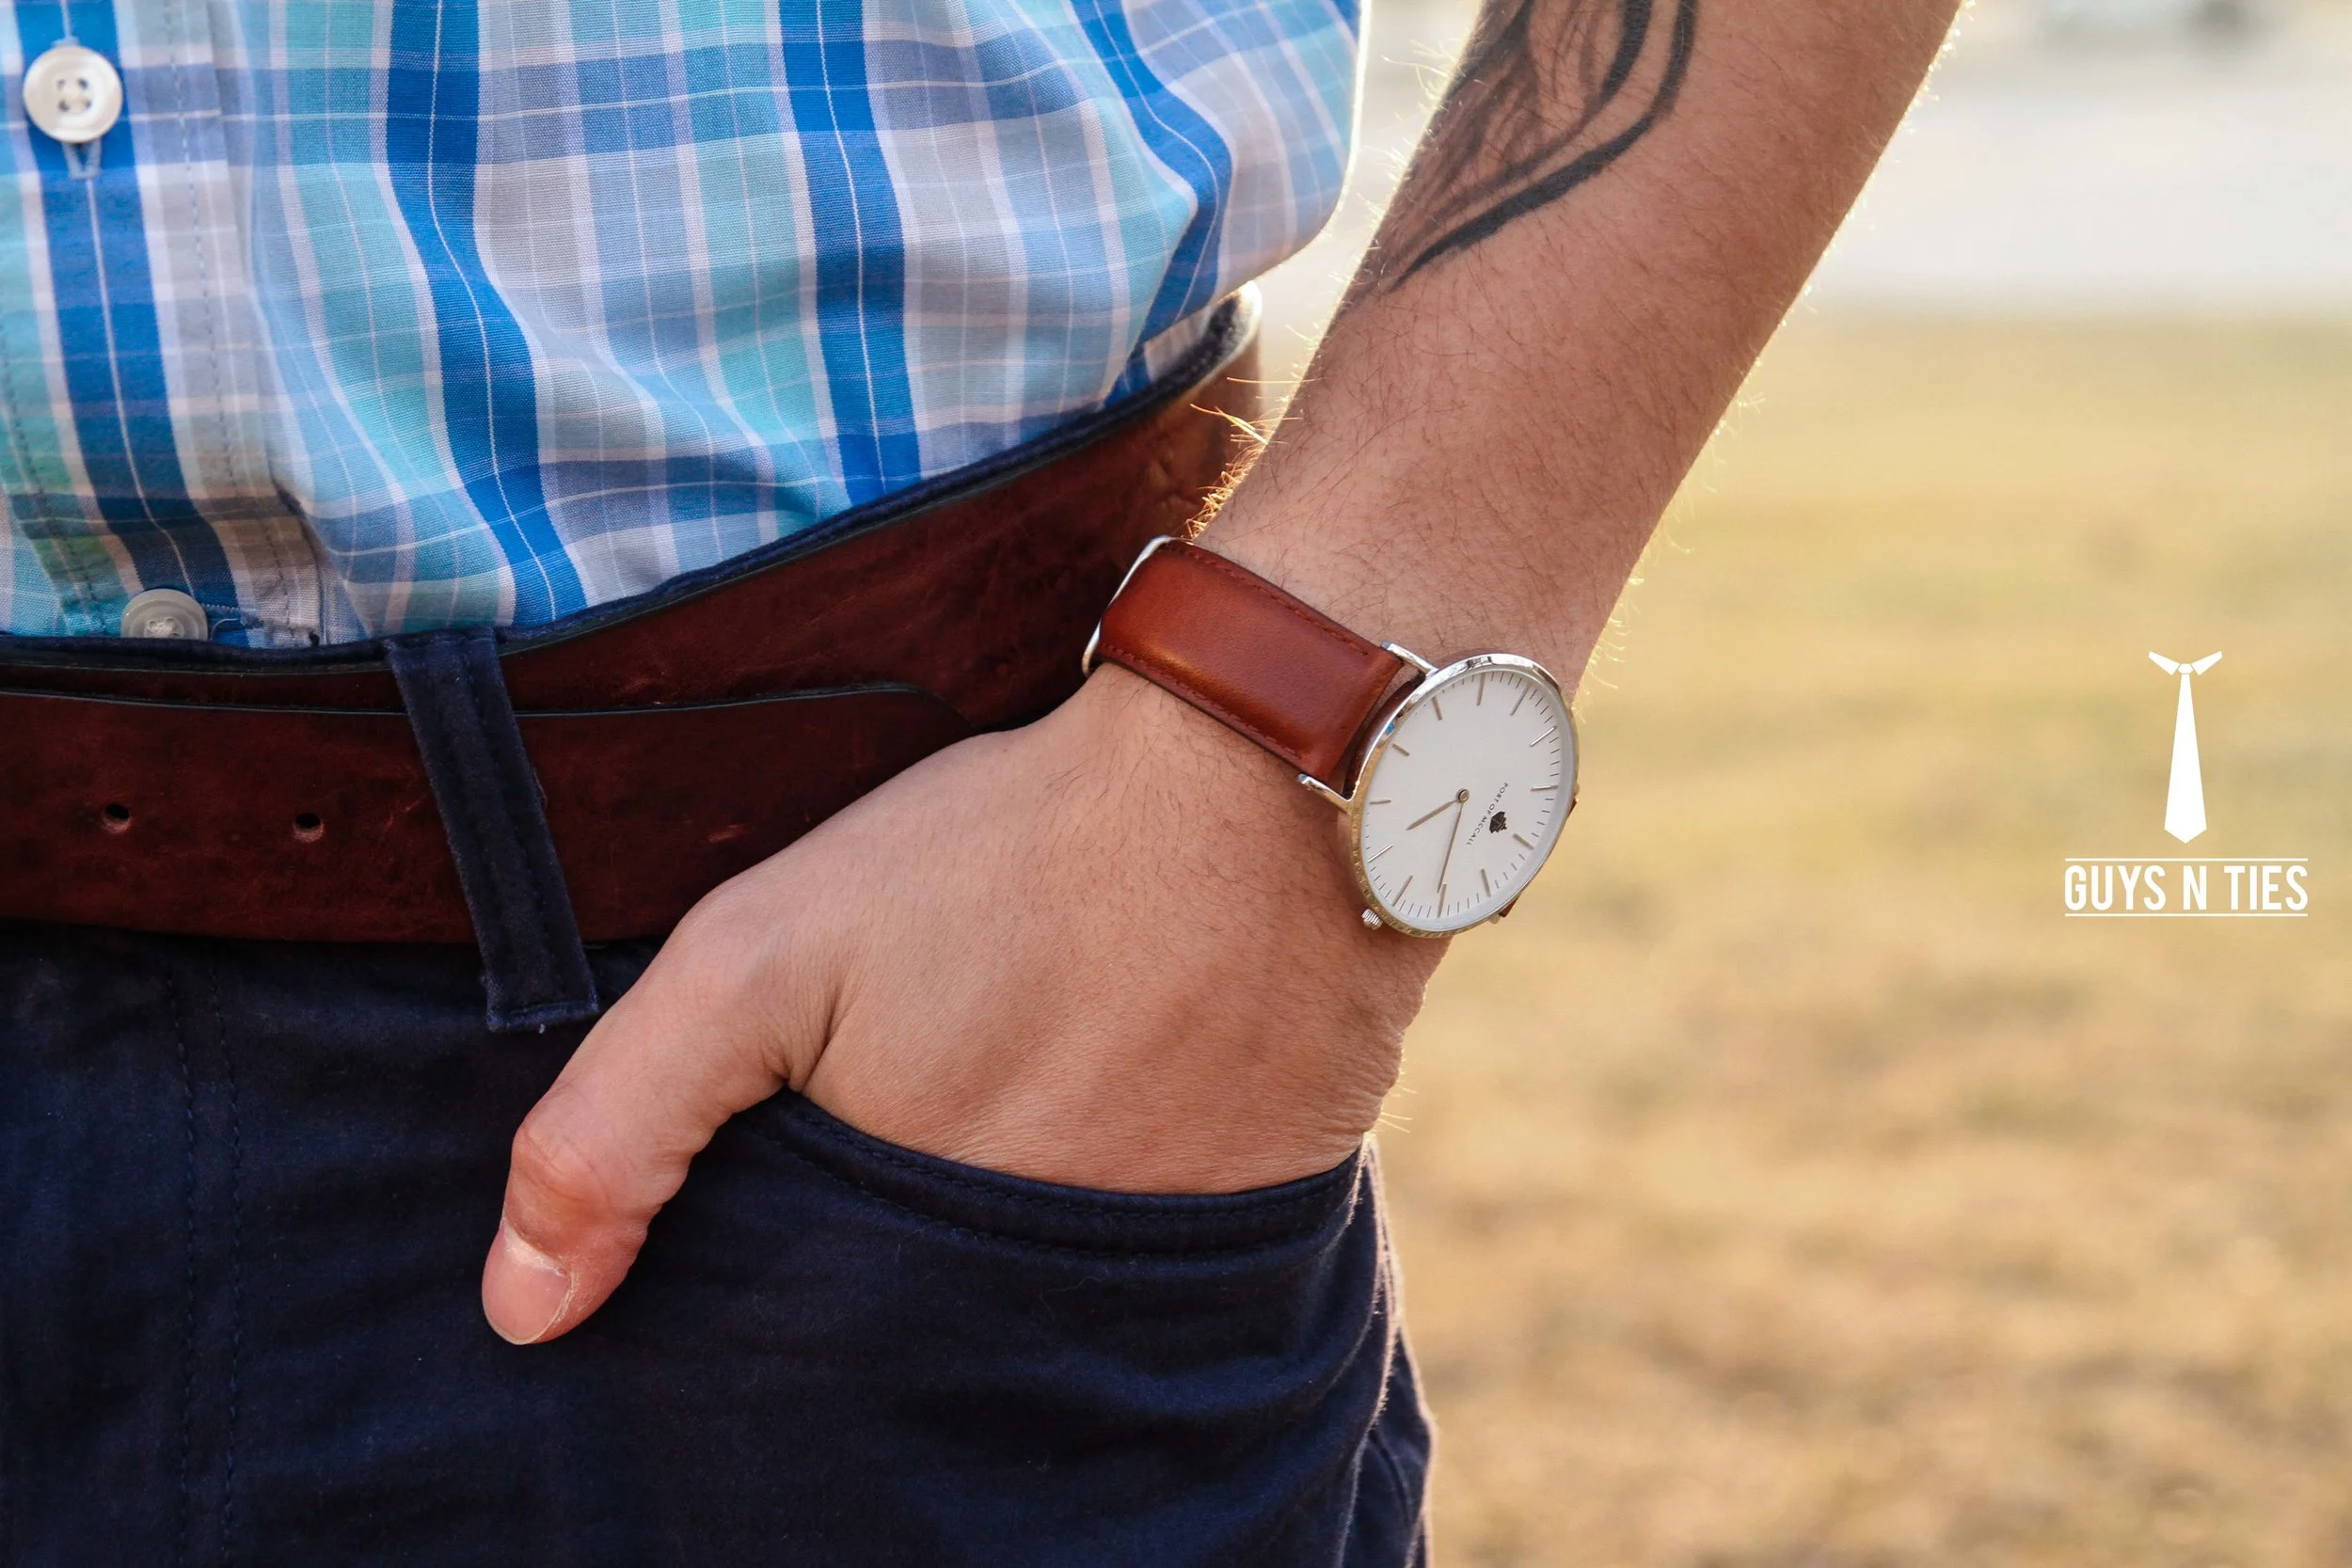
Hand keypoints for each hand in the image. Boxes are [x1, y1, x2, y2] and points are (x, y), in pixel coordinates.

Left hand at [478, 671, 1443, 1343]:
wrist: (1261, 775)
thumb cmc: (1002, 858)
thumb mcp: (761, 955)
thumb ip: (621, 1126)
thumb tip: (521, 1315)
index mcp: (927, 1272)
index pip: (822, 1366)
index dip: (786, 1299)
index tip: (788, 1215)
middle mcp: (1063, 1307)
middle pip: (943, 1342)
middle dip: (901, 1280)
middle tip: (904, 1149)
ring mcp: (1183, 1262)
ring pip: (1060, 1301)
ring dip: (1020, 1243)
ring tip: (1009, 1123)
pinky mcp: (1275, 1206)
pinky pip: (1172, 1246)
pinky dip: (1128, 1194)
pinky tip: (1119, 1108)